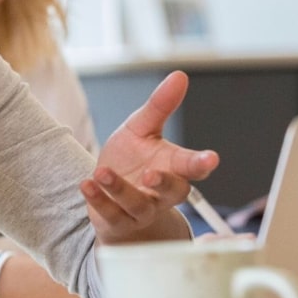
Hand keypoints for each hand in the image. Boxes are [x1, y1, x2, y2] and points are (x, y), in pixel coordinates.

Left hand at [81, 70, 217, 242]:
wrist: (109, 194)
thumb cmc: (132, 161)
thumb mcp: (142, 129)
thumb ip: (160, 106)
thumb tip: (179, 76)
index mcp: (173, 167)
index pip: (192, 167)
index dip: (201, 163)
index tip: (210, 158)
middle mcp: (162, 192)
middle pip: (174, 192)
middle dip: (164, 183)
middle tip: (151, 174)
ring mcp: (141, 210)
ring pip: (138, 204)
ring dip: (120, 189)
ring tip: (103, 173)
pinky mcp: (117, 221)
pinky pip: (111, 214)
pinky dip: (99, 200)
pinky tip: (87, 185)